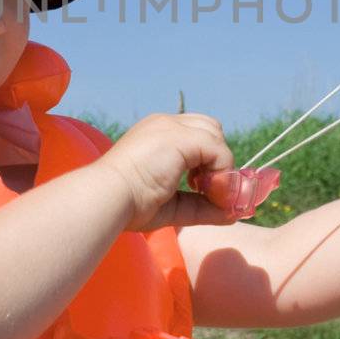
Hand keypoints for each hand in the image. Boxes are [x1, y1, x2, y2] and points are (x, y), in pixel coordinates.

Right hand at [96, 113, 239, 231]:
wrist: (107, 198)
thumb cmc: (128, 205)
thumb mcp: (172, 205)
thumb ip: (201, 206)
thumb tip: (232, 214)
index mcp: (155, 135)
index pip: (195, 135)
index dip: (207, 160)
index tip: (201, 188)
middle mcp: (164, 125)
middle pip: (211, 130)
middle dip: (217, 159)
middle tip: (208, 189)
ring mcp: (172, 127)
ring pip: (217, 138)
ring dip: (222, 168)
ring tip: (209, 192)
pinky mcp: (181, 138)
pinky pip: (219, 152)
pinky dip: (223, 174)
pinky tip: (210, 192)